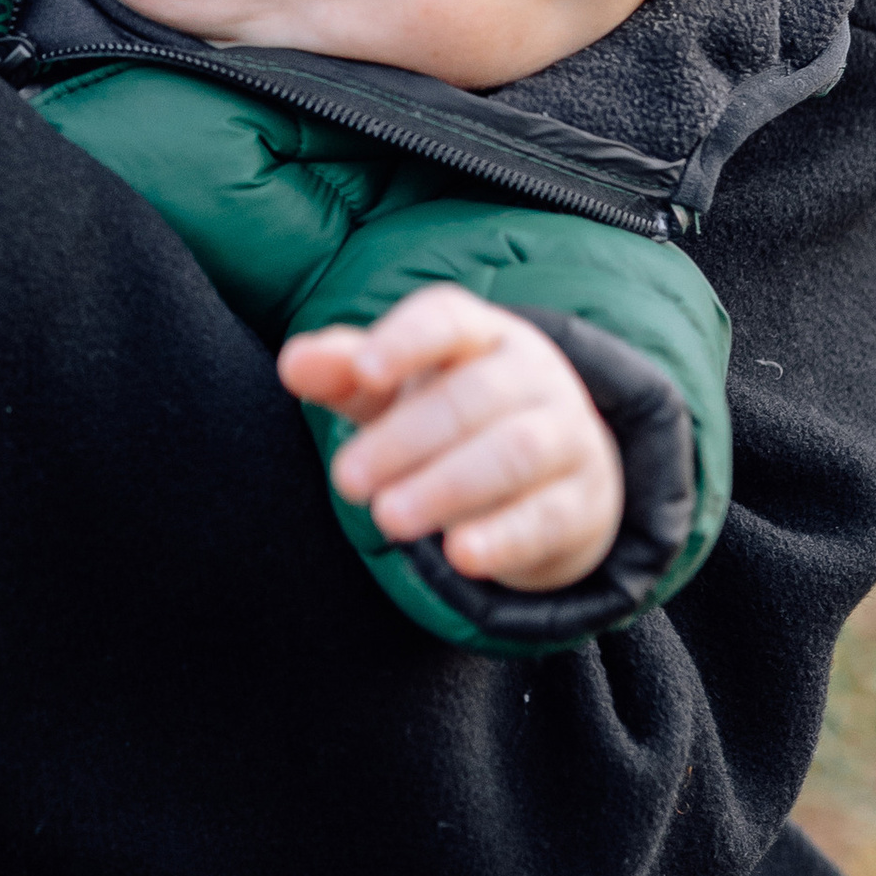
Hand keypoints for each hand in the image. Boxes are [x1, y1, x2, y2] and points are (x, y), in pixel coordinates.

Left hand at [278, 288, 625, 592]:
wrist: (555, 474)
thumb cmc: (453, 415)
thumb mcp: (396, 390)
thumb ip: (345, 374)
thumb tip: (292, 362)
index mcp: (481, 333)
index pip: (447, 319)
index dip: (405, 341)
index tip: (363, 371)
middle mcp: (533, 375)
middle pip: (473, 396)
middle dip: (406, 438)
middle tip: (346, 480)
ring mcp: (567, 435)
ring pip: (515, 452)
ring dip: (448, 485)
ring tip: (388, 518)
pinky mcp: (583, 503)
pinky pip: (547, 516)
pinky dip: (504, 536)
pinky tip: (461, 555)